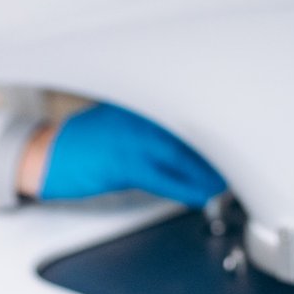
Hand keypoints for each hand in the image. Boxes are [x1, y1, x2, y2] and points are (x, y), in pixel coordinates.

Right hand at [35, 103, 226, 207]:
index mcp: (142, 99)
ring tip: (228, 182)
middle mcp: (140, 112)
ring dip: (209, 170)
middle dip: (220, 146)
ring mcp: (131, 136)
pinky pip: (163, 177)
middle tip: (244, 163)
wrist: (48, 154)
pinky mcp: (122, 162)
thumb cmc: (88, 140)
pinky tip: (201, 194)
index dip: (219, 123)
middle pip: (193, 127)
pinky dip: (185, 186)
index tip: (243, 134)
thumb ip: (158, 123)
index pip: (190, 106)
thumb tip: (197, 139)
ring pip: (183, 153)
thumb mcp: (124, 120)